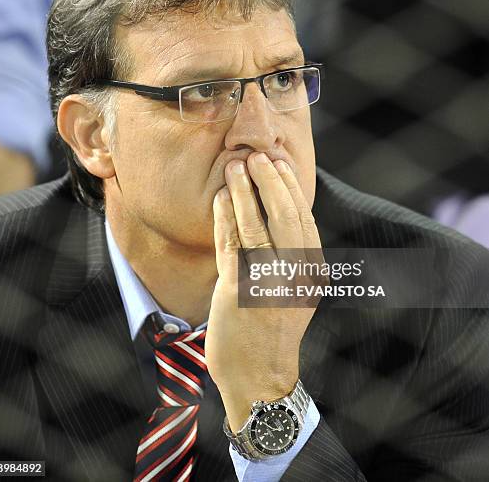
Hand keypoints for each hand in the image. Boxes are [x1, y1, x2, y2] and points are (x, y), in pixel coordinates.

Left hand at [206, 152, 325, 431]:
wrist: (259, 375)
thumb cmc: (272, 329)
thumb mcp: (295, 291)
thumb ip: (292, 256)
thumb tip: (278, 213)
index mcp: (311, 272)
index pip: (304, 220)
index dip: (291, 188)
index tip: (280, 164)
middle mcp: (295, 274)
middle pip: (284, 216)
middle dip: (270, 181)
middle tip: (257, 156)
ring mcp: (267, 282)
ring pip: (255, 224)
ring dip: (244, 191)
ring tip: (235, 166)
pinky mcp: (239, 290)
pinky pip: (230, 243)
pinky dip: (224, 216)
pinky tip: (219, 198)